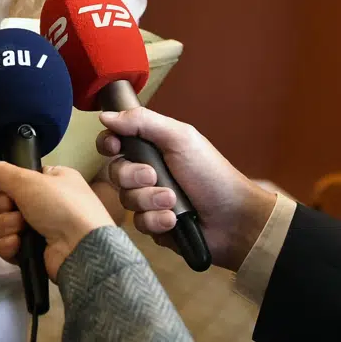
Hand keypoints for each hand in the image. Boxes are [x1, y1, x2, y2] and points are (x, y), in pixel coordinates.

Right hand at [0, 162, 112, 280]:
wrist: (81, 249)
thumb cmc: (61, 206)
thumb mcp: (29, 181)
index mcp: (53, 180)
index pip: (18, 178)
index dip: (6, 184)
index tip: (5, 187)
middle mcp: (48, 203)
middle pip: (6, 201)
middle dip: (3, 207)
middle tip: (13, 208)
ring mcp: (42, 229)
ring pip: (4, 224)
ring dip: (7, 226)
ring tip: (21, 229)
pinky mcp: (36, 252)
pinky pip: (9, 246)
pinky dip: (10, 245)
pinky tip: (18, 245)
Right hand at [96, 107, 276, 271]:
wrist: (234, 217)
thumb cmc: (212, 174)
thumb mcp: (179, 139)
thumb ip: (143, 122)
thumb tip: (106, 116)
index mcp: (153, 148)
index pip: (115, 142)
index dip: (108, 144)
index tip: (113, 146)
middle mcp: (148, 173)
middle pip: (116, 172)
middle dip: (134, 176)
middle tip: (155, 176)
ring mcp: (150, 201)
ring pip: (127, 200)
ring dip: (150, 200)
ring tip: (174, 201)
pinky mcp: (154, 225)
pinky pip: (140, 223)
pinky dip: (157, 220)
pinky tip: (174, 219)